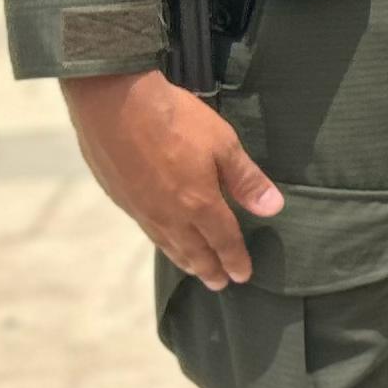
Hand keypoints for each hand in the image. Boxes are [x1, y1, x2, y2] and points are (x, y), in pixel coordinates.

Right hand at [64, 70, 277, 288]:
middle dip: (209, 268)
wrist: (114, 103)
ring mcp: (141, 209)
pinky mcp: (120, 198)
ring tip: (195, 270)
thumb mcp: (222, 144)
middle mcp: (169, 215)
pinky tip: (163, 239)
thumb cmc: (176, 119)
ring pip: (167, 244)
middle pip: (193, 250)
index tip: (243, 276)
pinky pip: (147, 231)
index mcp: (198, 203)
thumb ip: (246, 179)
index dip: (235, 259)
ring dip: (184, 260)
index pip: (223, 240)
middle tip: (219, 284)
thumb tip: (273, 208)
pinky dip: (161, 243)